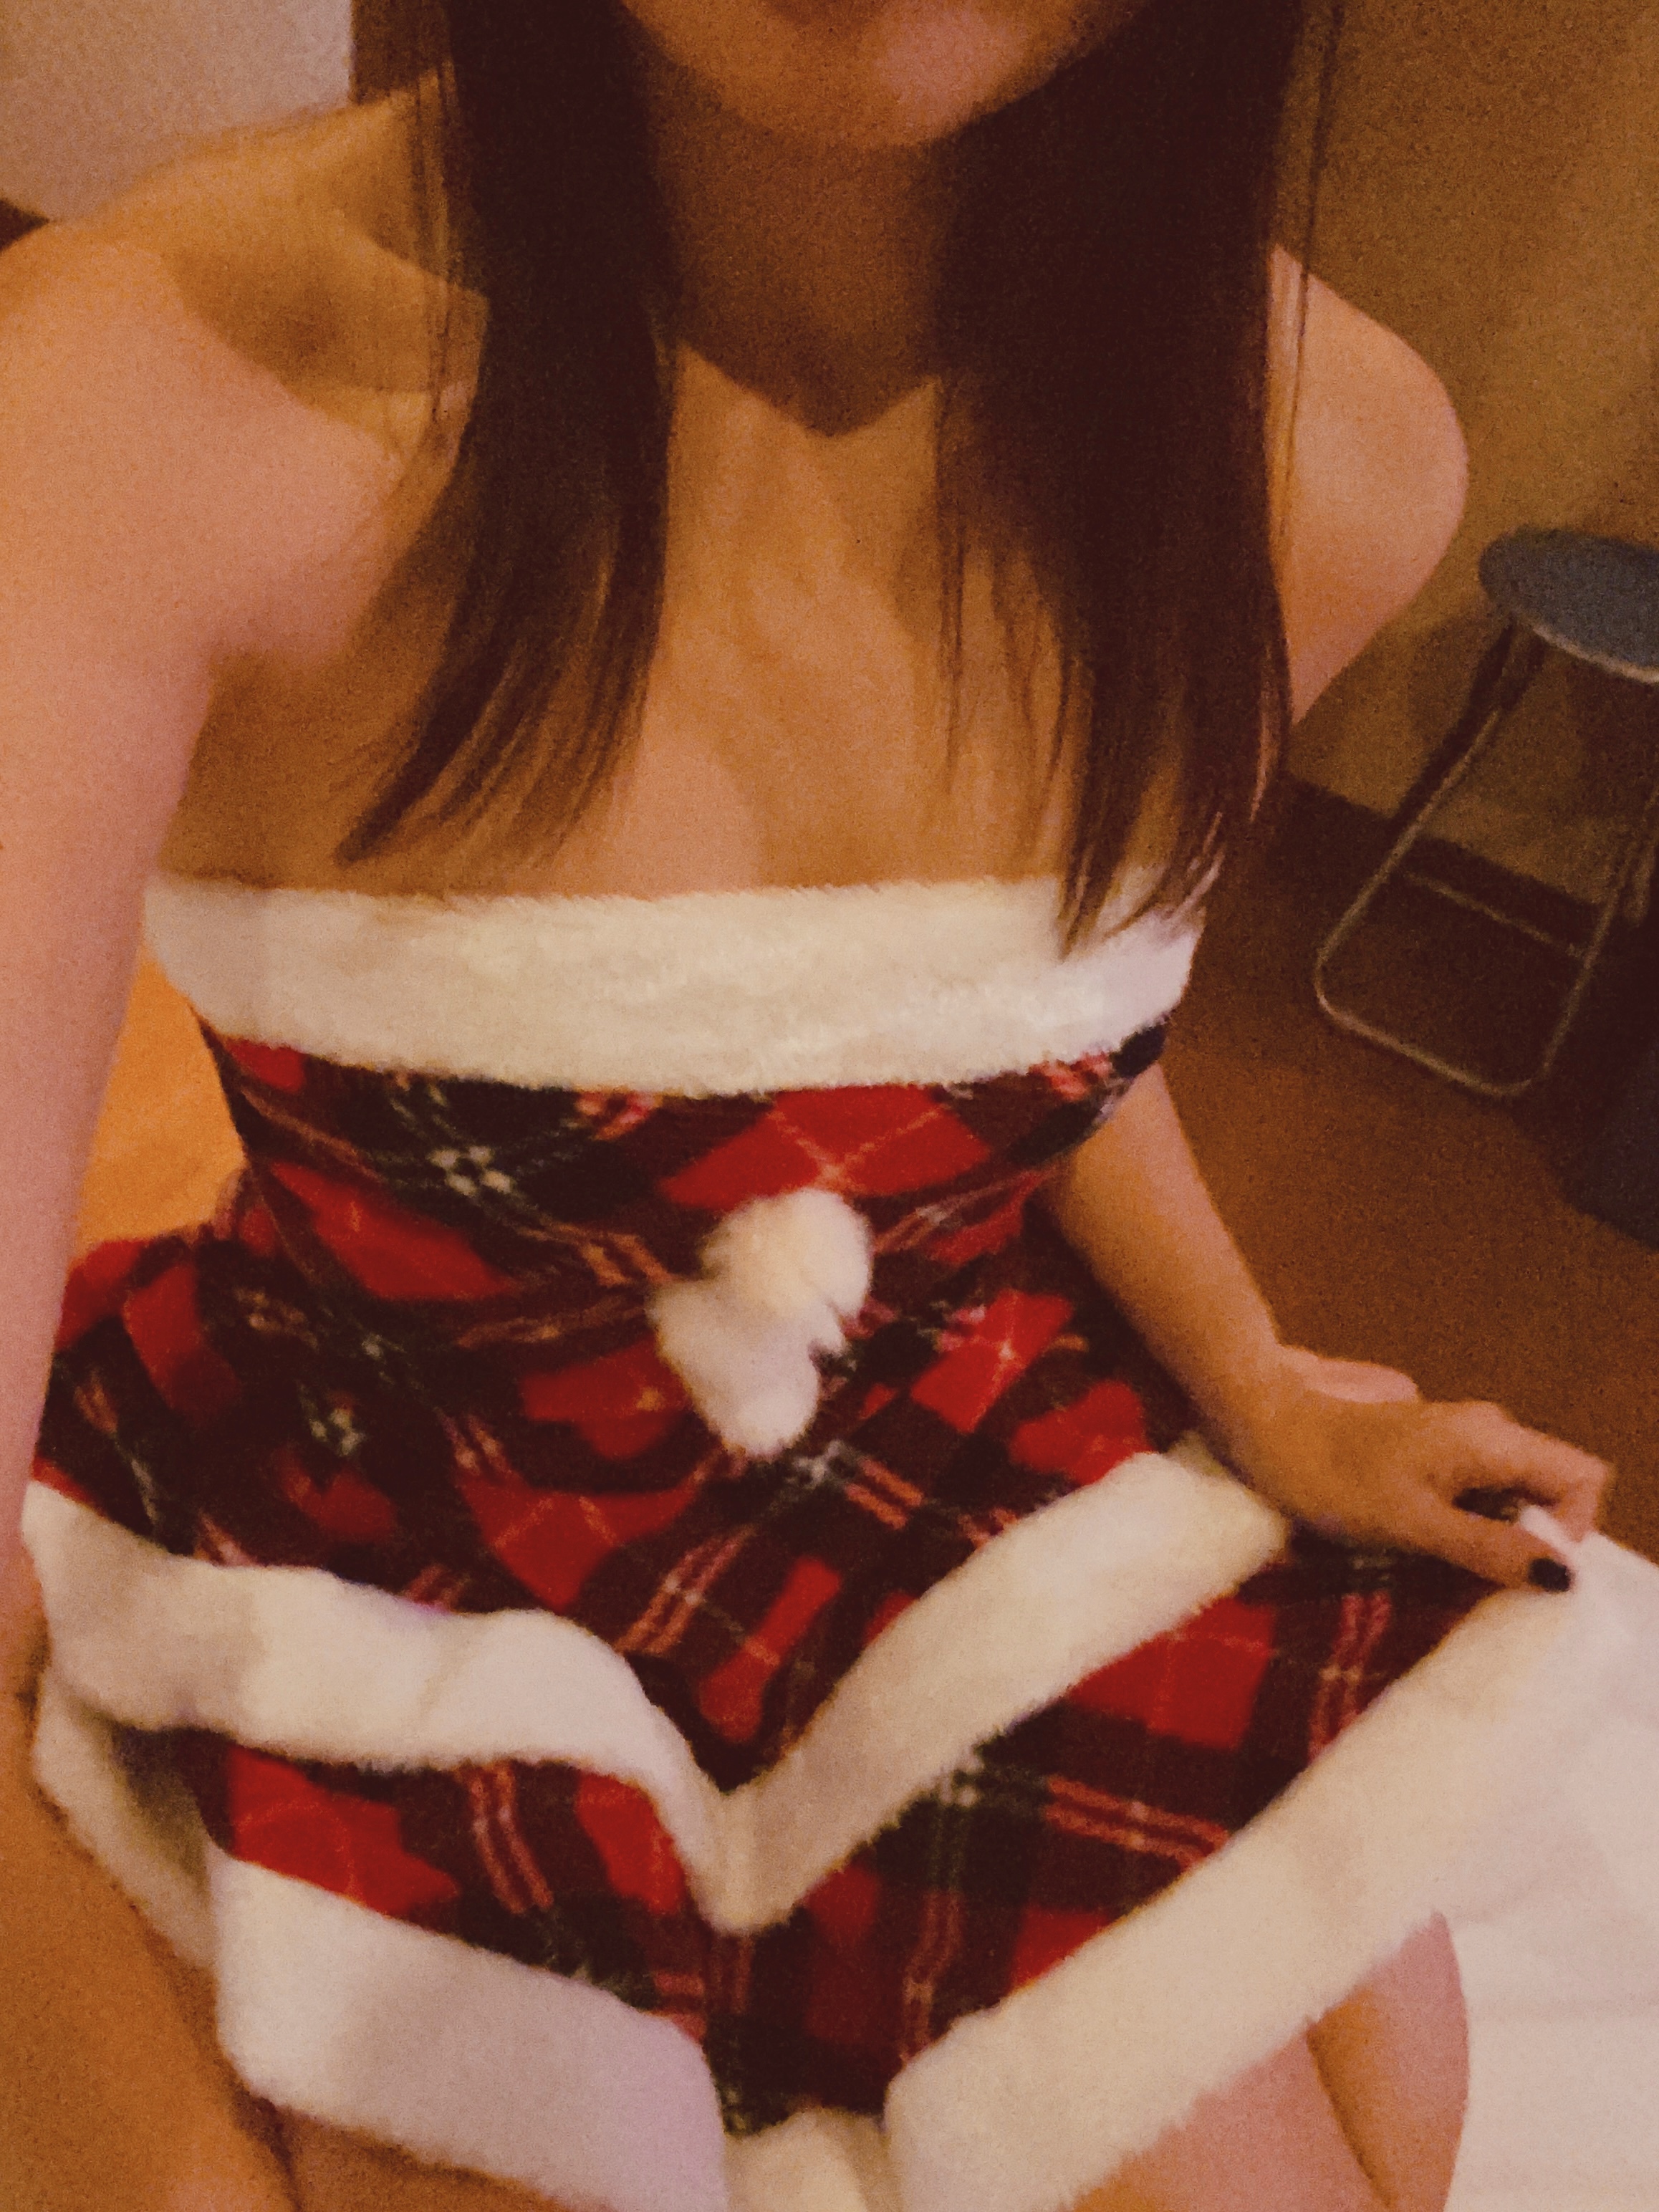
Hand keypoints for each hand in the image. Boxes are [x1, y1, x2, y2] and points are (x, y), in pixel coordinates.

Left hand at [1212, 1347, 1611, 1589]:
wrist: (1263, 1423)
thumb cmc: (1332, 1475)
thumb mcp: (1414, 1524)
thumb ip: (1488, 1548)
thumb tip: (1562, 1575)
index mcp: (1492, 1440)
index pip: (1581, 1479)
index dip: (1567, 1529)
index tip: (1521, 1568)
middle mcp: (1486, 1433)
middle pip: (1545, 1494)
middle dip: (1522, 1545)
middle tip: (1472, 1584)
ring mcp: (1456, 1441)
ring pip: (1505, 1501)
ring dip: (1485, 1543)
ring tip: (1434, 1570)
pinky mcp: (1427, 1454)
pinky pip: (1469, 1497)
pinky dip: (1456, 1529)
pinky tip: (1416, 1548)